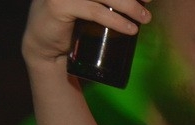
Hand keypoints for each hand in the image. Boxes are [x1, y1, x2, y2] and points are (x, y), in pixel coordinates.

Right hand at [24, 0, 150, 65]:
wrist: (46, 49)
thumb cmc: (71, 27)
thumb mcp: (88, 8)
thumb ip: (103, 2)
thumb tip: (139, 3)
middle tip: (148, 2)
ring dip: (127, 5)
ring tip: (144, 18)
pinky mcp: (57, 5)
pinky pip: (94, 11)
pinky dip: (114, 19)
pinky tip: (130, 29)